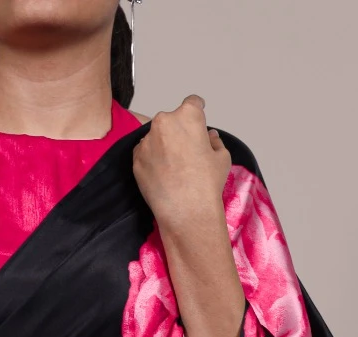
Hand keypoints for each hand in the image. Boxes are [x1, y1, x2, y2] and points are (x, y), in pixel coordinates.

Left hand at [132, 95, 231, 234]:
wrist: (186, 212)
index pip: (192, 103)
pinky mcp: (136, 158)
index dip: (197, 109)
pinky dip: (151, 159)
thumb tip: (209, 136)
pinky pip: (144, 152)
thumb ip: (214, 141)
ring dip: (162, 145)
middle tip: (185, 151)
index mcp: (188, 116)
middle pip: (171, 120)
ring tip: (172, 167)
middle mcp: (164, 122)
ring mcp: (147, 140)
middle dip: (177, 131)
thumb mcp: (222, 158)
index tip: (197, 114)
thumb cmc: (207, 183)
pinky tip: (162, 174)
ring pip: (155, 137)